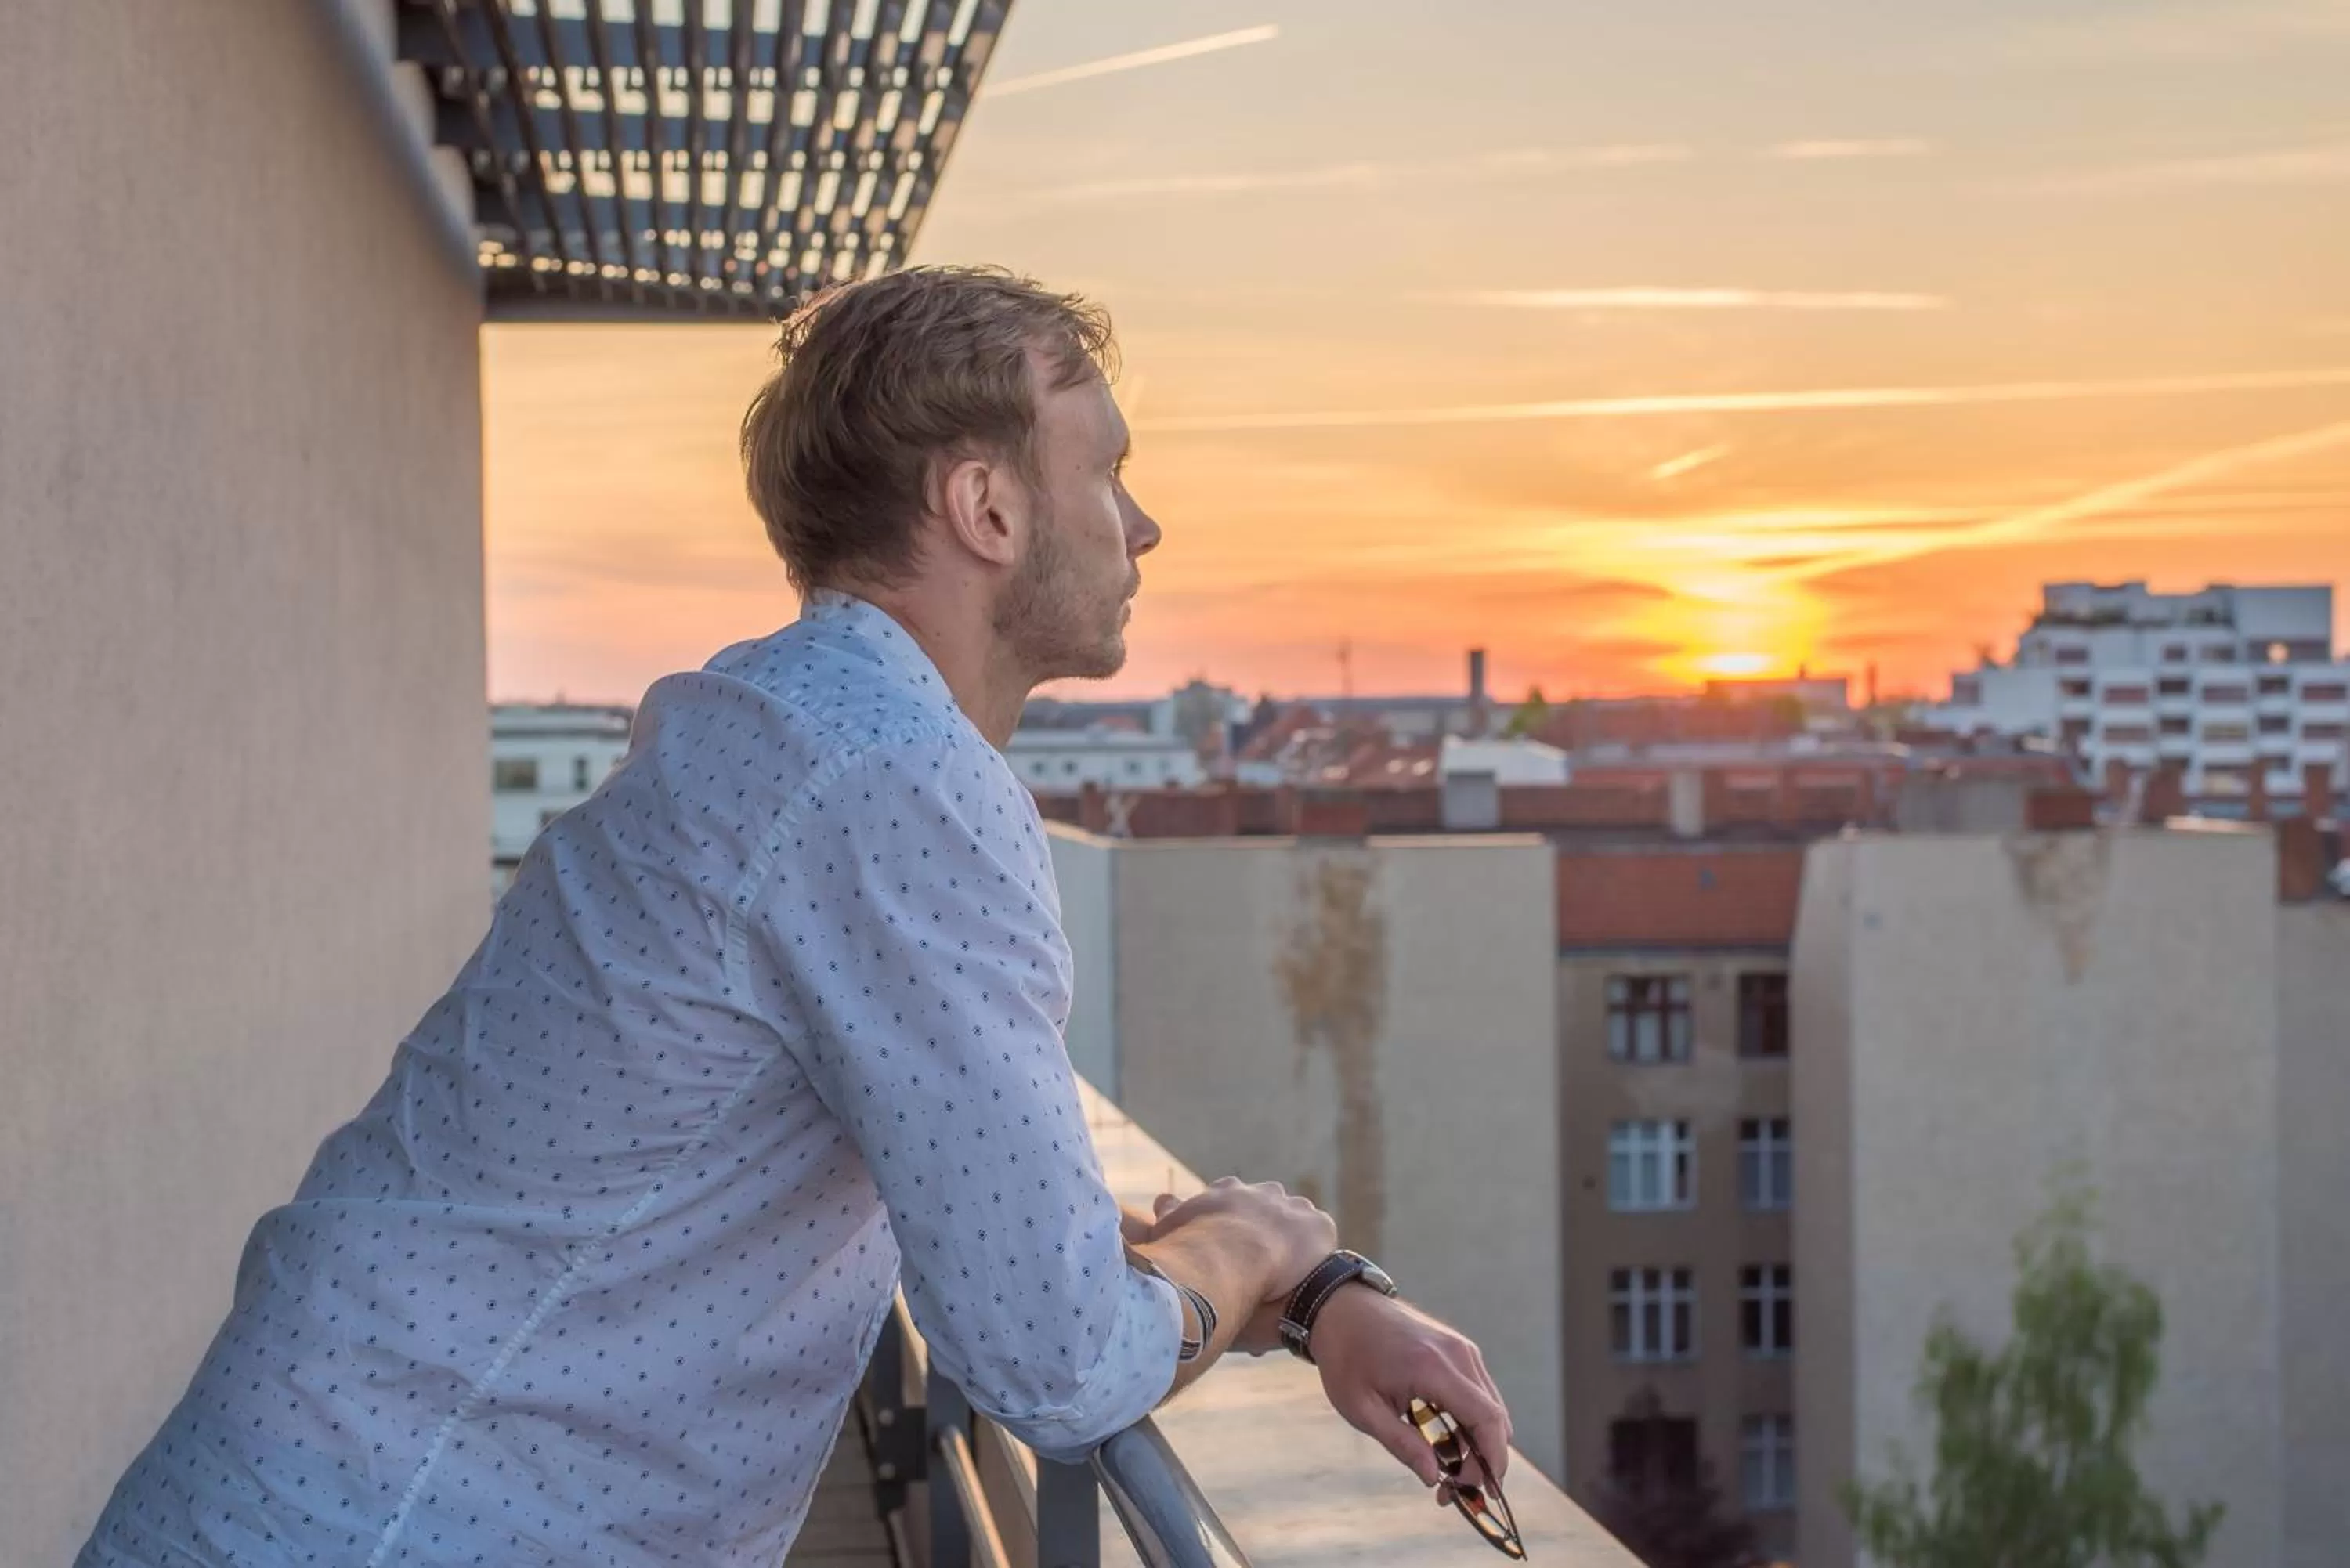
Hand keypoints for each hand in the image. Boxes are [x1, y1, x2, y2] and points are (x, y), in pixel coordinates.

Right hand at [1143, 1177, 1337, 1299]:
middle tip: (1257, 1253)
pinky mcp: (1319, 1226)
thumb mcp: (1172, 1228)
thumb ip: (1169, 1213)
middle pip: (1265, 1203)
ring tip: (1288, 1265)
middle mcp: (1263, 1192)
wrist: (1237, 1256)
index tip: (1225, 1236)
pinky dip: (1317, 1248)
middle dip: (1262, 1222)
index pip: (1227, 1196)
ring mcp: (1293, 1207)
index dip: (1226, 1218)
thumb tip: (1162, 1200)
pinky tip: (1310, 1268)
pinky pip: (1321, 1233)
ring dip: (1291, 1234)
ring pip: (1295, 1216)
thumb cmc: (1195, 1248)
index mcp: (1229, 1192)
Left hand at [1306, 1287, 1511, 1493]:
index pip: (1487, 1419)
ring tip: (1447, 1467)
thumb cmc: (1346, 1357)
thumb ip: (1402, 1444)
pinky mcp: (1459, 1348)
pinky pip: (1479, 1392)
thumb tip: (1433, 1477)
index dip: (1493, 1460)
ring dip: (1478, 1442)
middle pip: (1495, 1416)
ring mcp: (1462, 1348)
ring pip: (1490, 1406)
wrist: (1341, 1307)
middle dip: (1485, 1459)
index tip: (1481, 1491)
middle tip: (1456, 1488)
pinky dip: (1471, 1421)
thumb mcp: (1362, 1409)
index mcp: (1435, 1368)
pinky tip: (1446, 1440)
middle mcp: (1459, 1354)